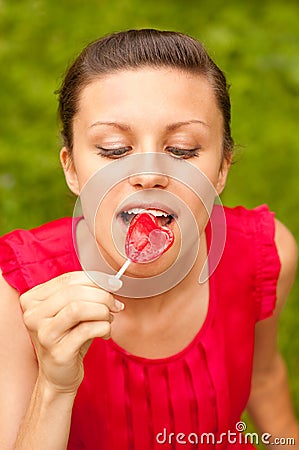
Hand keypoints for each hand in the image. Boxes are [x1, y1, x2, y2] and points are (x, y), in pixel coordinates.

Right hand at [20, 271, 123, 393]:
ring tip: (109, 318)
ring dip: (102, 310)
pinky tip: (106, 332)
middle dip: (102, 295)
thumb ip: (83, 292)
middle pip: (74, 292)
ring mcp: (43, 334)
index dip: (94, 280)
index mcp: (32, 299)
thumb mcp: (71, 310)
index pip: (67, 279)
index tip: (112, 286)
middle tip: (115, 304)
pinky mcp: (57, 352)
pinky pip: (87, 330)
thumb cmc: (68, 337)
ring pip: (78, 308)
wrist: (59, 375)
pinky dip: (103, 327)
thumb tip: (111, 281)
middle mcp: (32, 315)